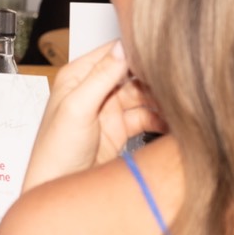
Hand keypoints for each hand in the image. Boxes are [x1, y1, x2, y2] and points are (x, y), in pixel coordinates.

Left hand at [21, 40, 166, 191]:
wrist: (56, 187)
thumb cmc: (54, 151)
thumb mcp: (77, 108)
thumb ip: (100, 77)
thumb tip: (122, 47)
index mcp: (77, 77)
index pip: (112, 52)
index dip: (137, 51)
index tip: (162, 53)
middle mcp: (93, 90)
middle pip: (133, 73)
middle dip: (154, 77)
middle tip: (177, 81)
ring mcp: (108, 110)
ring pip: (143, 96)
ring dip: (160, 99)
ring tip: (179, 103)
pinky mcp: (119, 130)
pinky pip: (146, 118)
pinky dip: (161, 120)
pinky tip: (173, 122)